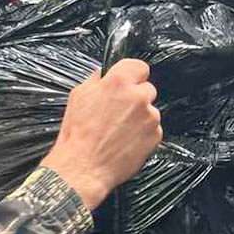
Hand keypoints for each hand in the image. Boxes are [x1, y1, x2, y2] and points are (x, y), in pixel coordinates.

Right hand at [41, 58, 162, 210]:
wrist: (84, 166)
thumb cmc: (78, 135)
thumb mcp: (78, 97)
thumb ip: (94, 80)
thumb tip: (101, 74)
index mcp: (118, 82)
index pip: (139, 66)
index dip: (133, 75)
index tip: (129, 81)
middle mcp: (137, 97)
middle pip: (147, 89)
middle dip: (135, 98)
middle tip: (119, 111)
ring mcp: (149, 117)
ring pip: (150, 110)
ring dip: (140, 117)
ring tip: (119, 130)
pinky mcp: (155, 135)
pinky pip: (153, 129)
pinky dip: (143, 134)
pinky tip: (126, 140)